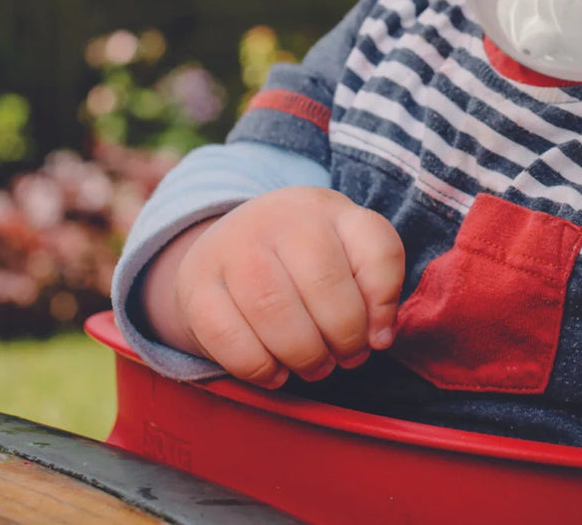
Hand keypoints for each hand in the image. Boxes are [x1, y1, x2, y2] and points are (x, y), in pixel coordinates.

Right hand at [140, 187, 404, 388]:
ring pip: (274, 309)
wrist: (230, 242)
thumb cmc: (305, 257)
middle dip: (344, 336)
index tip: (379, 336)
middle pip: (324, 282)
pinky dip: (259, 367)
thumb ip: (376, 286)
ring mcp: (234, 246)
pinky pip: (228, 337)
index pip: (376, 248)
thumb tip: (380, 336)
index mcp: (330, 209)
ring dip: (304, 354)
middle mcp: (282, 218)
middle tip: (345, 357)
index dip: (385, 303)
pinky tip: (276, 372)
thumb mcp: (348, 252)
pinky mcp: (196, 285)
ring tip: (315, 366)